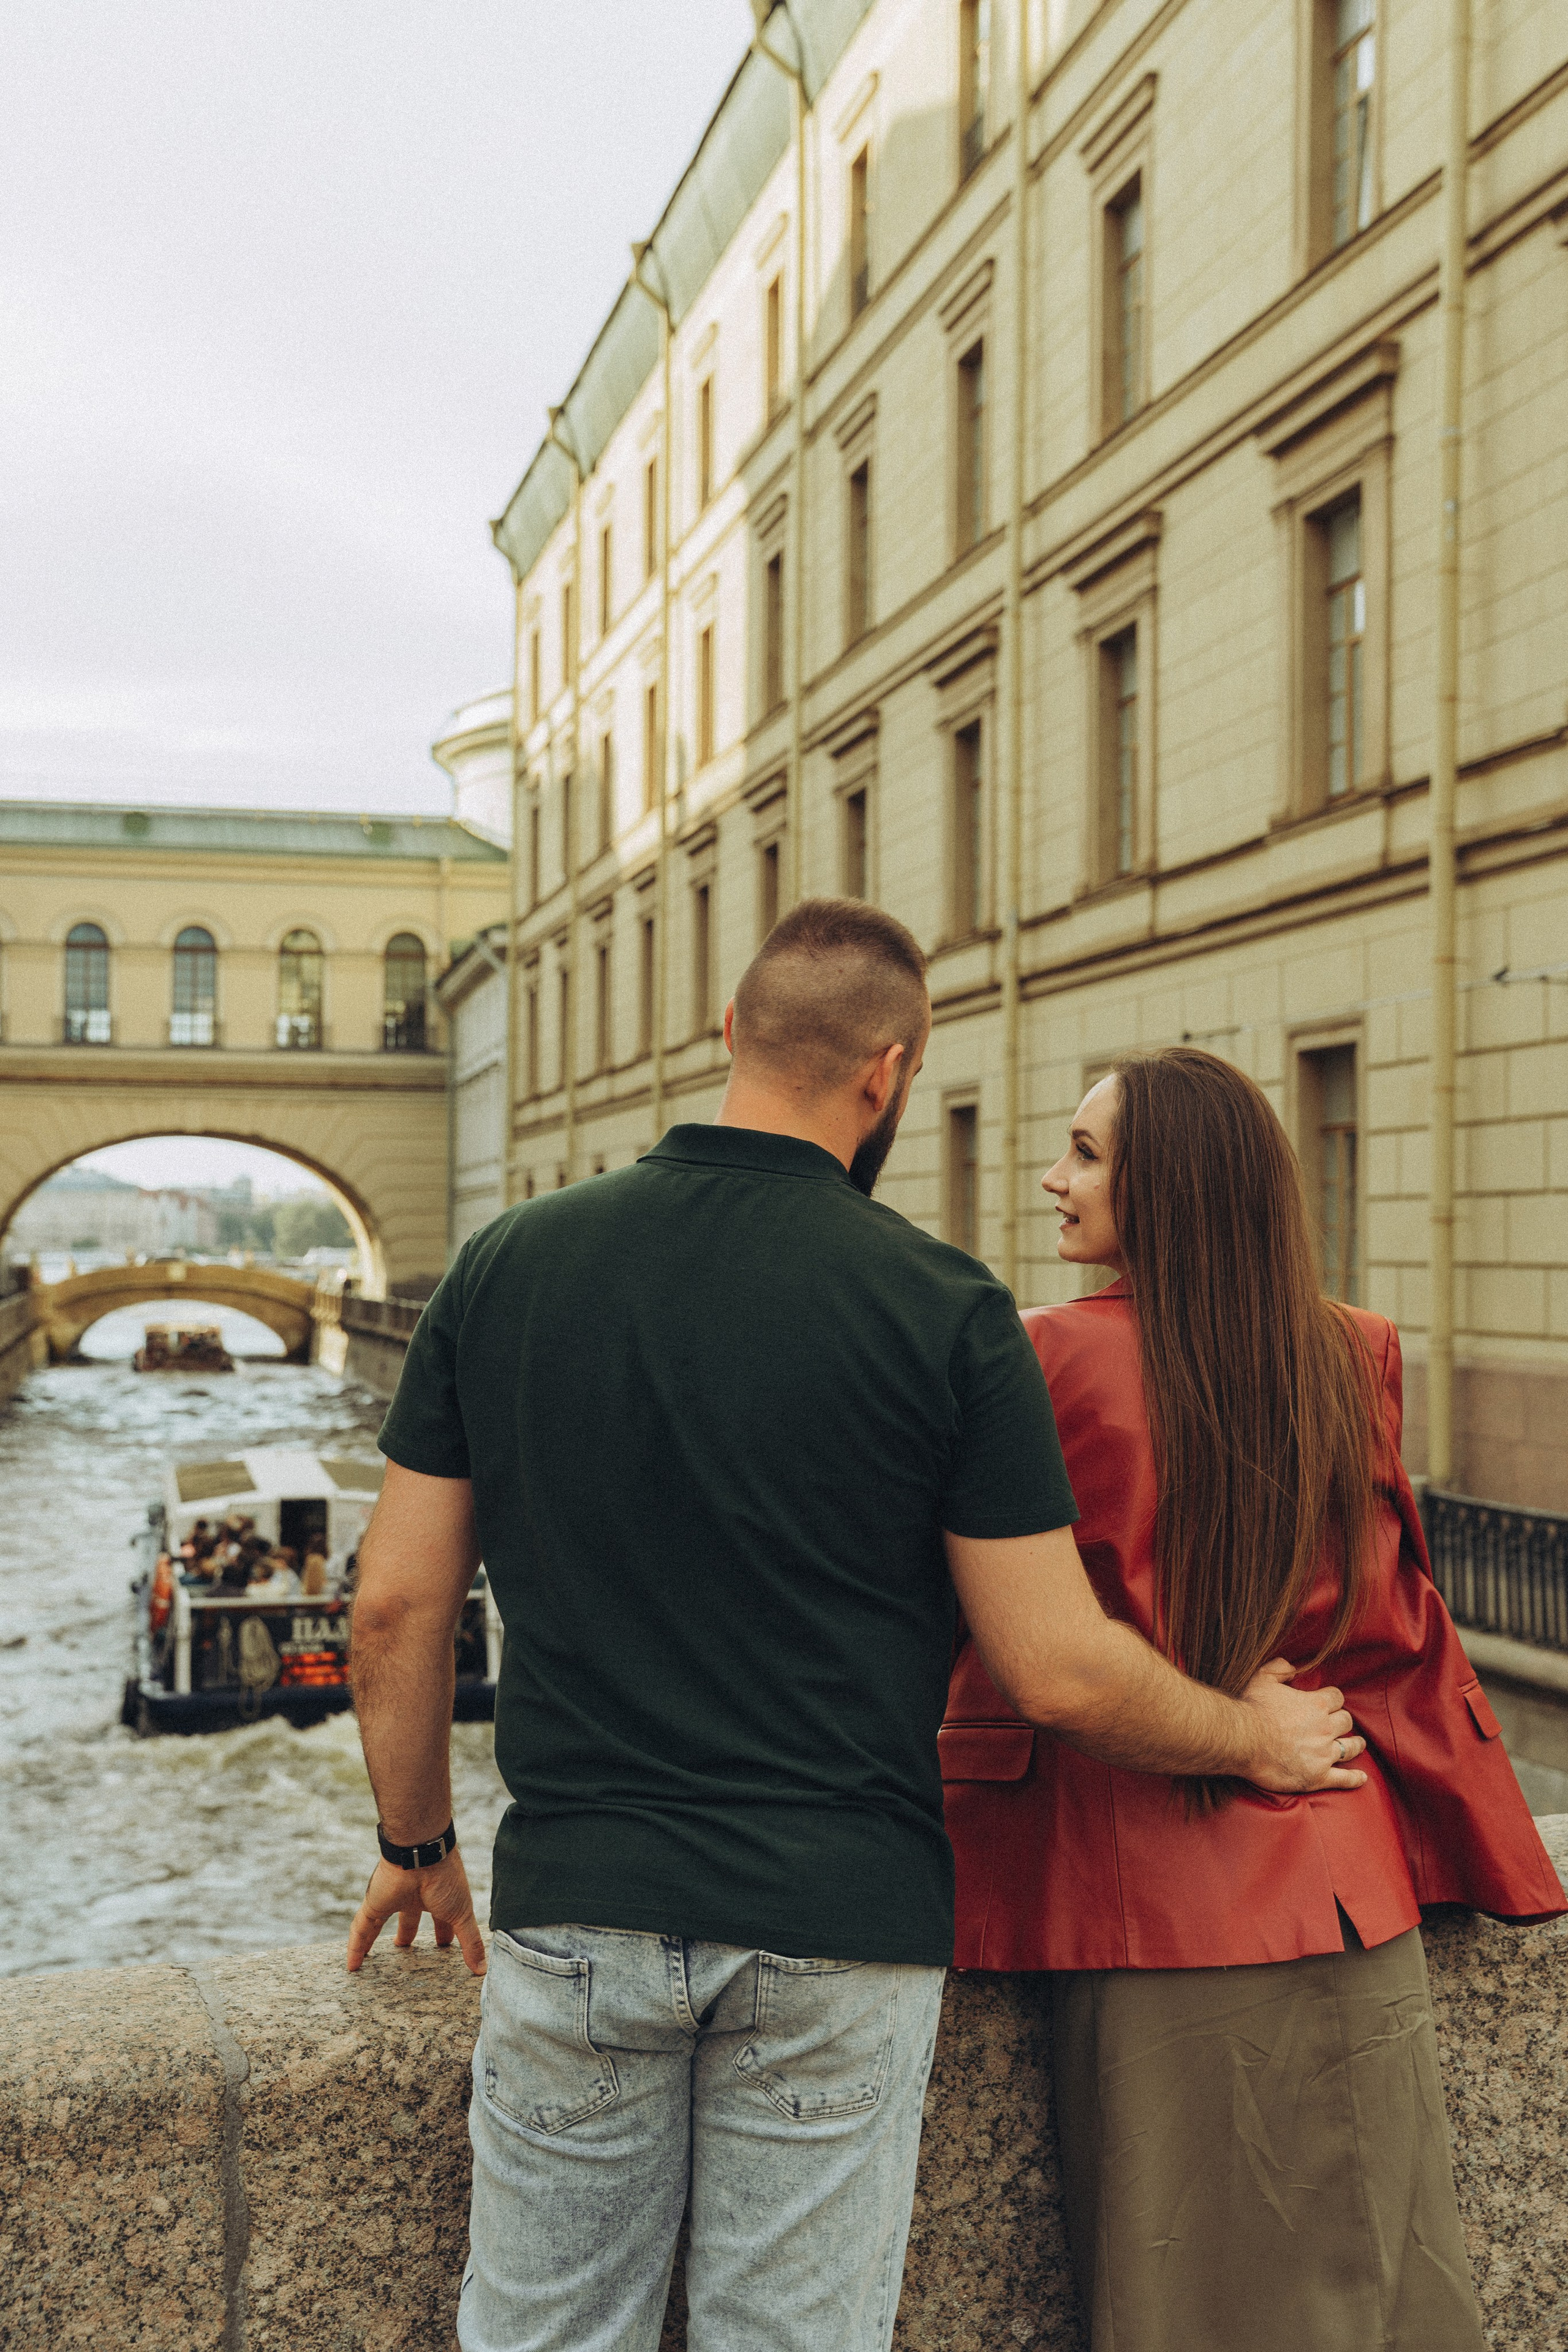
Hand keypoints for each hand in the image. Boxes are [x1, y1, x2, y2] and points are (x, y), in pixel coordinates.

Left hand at [346, 1847, 486, 1975]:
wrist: (421, 1854)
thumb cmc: (446, 1880)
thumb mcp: (461, 1915)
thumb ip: (470, 1942)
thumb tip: (482, 1968)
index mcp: (437, 1898)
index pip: (440, 1920)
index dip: (443, 1935)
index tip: (444, 1947)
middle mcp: (413, 1898)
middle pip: (408, 1919)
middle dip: (407, 1934)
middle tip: (405, 1948)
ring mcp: (391, 1900)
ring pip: (378, 1923)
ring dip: (373, 1940)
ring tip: (367, 1957)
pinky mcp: (373, 1904)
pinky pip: (360, 1928)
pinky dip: (355, 1947)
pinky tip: (351, 1965)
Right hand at [1239, 1658, 1367, 1792]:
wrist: (1242, 1740)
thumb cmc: (1251, 1709)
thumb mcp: (1262, 1678)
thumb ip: (1279, 1668)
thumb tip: (1292, 1666)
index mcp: (1316, 1704)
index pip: (1337, 1698)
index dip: (1333, 1699)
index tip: (1328, 1703)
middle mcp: (1325, 1728)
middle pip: (1346, 1722)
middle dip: (1342, 1721)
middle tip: (1339, 1725)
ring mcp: (1323, 1754)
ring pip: (1349, 1748)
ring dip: (1355, 1745)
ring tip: (1357, 1745)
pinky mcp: (1318, 1776)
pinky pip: (1343, 1779)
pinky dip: (1354, 1779)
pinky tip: (1361, 1778)